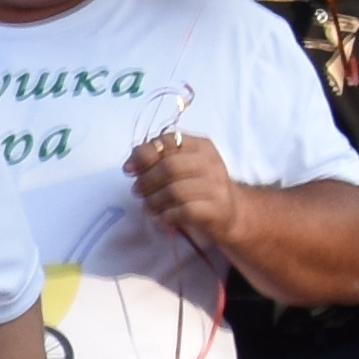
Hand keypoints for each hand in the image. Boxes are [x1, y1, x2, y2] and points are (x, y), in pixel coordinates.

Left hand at [122, 130, 240, 252]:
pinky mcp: (216, 209)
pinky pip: (183, 211)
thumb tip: (130, 165)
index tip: (129, 170)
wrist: (229, 212)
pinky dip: (166, 216)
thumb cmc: (195, 187)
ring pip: (174, 191)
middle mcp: (211, 163)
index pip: (167, 141)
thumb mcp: (179, 167)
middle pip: (169, 166)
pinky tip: (163, 217)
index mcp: (201, 146)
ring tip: (149, 207)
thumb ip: (155, 159)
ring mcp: (216, 186)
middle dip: (146, 180)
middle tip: (138, 191)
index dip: (143, 155)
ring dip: (153, 201)